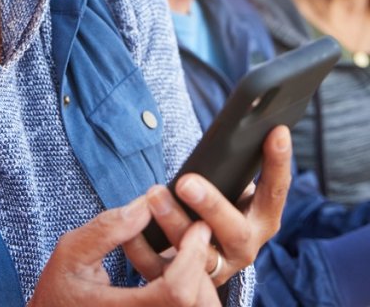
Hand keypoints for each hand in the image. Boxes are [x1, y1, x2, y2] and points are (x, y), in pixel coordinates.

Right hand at [29, 196, 221, 305]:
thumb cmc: (61, 286)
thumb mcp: (71, 250)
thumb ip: (107, 230)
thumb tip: (145, 206)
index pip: (175, 293)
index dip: (193, 257)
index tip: (197, 226)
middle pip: (199, 305)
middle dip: (203, 266)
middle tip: (197, 234)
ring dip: (202, 279)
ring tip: (189, 251)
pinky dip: (194, 292)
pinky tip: (181, 270)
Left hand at [126, 125, 292, 285]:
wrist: (203, 253)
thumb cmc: (218, 205)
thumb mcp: (232, 188)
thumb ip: (234, 168)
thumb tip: (237, 125)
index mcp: (261, 220)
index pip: (275, 191)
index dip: (279, 163)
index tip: (276, 131)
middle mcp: (242, 248)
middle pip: (234, 231)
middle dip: (211, 205)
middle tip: (186, 181)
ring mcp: (215, 268)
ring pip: (197, 254)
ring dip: (174, 223)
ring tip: (154, 195)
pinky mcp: (183, 282)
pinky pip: (160, 269)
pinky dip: (142, 248)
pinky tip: (128, 228)